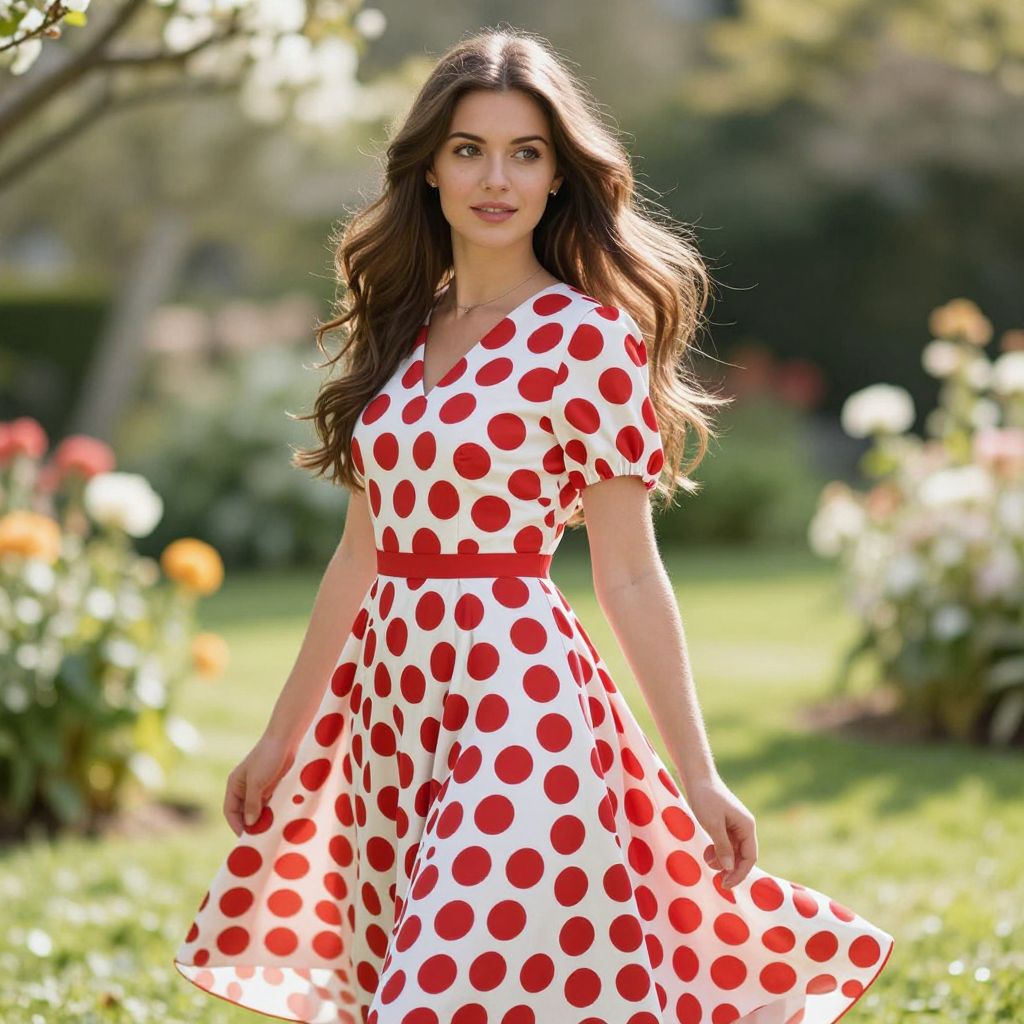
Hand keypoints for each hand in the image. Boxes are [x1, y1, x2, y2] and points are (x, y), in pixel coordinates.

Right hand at [223, 732, 297, 836]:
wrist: (285, 740)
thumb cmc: (267, 758)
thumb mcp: (257, 783)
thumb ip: (253, 804)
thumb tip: (250, 824)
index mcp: (234, 785)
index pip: (230, 811)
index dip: (236, 824)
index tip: (245, 837)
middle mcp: (244, 788)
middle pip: (243, 812)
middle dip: (250, 825)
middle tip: (259, 838)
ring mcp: (258, 787)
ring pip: (257, 809)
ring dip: (262, 819)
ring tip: (269, 832)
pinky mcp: (271, 786)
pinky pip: (268, 803)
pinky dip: (271, 812)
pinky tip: (278, 820)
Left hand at [683, 773, 757, 888]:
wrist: (697, 777)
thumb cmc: (706, 799)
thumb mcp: (712, 825)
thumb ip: (723, 847)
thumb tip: (730, 869)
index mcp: (747, 826)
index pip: (749, 857)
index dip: (739, 873)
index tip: (725, 885)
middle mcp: (744, 826)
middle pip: (742, 855)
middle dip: (730, 868)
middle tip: (716, 880)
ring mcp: (735, 824)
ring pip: (733, 850)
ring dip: (722, 859)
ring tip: (707, 859)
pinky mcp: (725, 822)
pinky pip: (725, 842)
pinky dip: (717, 849)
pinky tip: (707, 851)